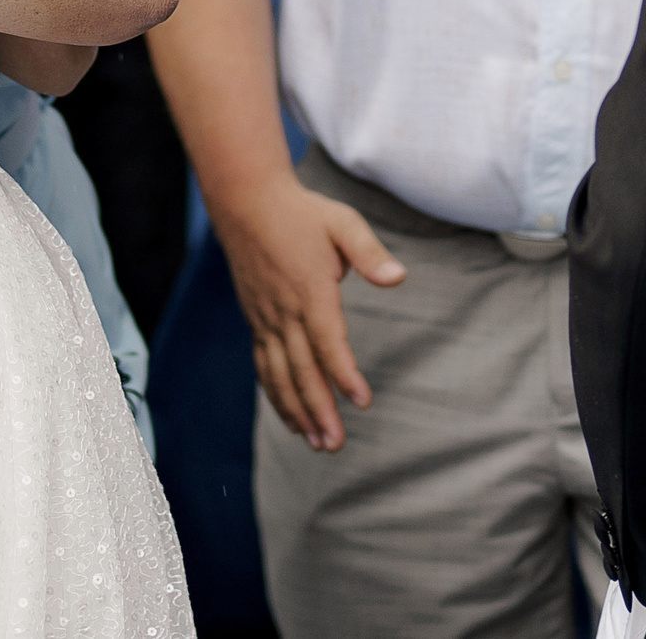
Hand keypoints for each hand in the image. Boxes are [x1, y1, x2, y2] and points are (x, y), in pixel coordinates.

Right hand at [214, 174, 406, 451]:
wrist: (246, 201)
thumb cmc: (301, 211)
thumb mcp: (342, 222)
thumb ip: (370, 253)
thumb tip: (398, 278)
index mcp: (310, 289)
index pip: (328, 341)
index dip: (344, 374)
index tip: (362, 401)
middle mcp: (284, 310)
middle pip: (301, 369)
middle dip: (318, 410)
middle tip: (335, 444)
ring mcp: (265, 317)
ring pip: (279, 374)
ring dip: (296, 411)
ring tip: (315, 442)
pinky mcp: (255, 319)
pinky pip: (263, 365)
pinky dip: (276, 394)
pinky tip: (289, 416)